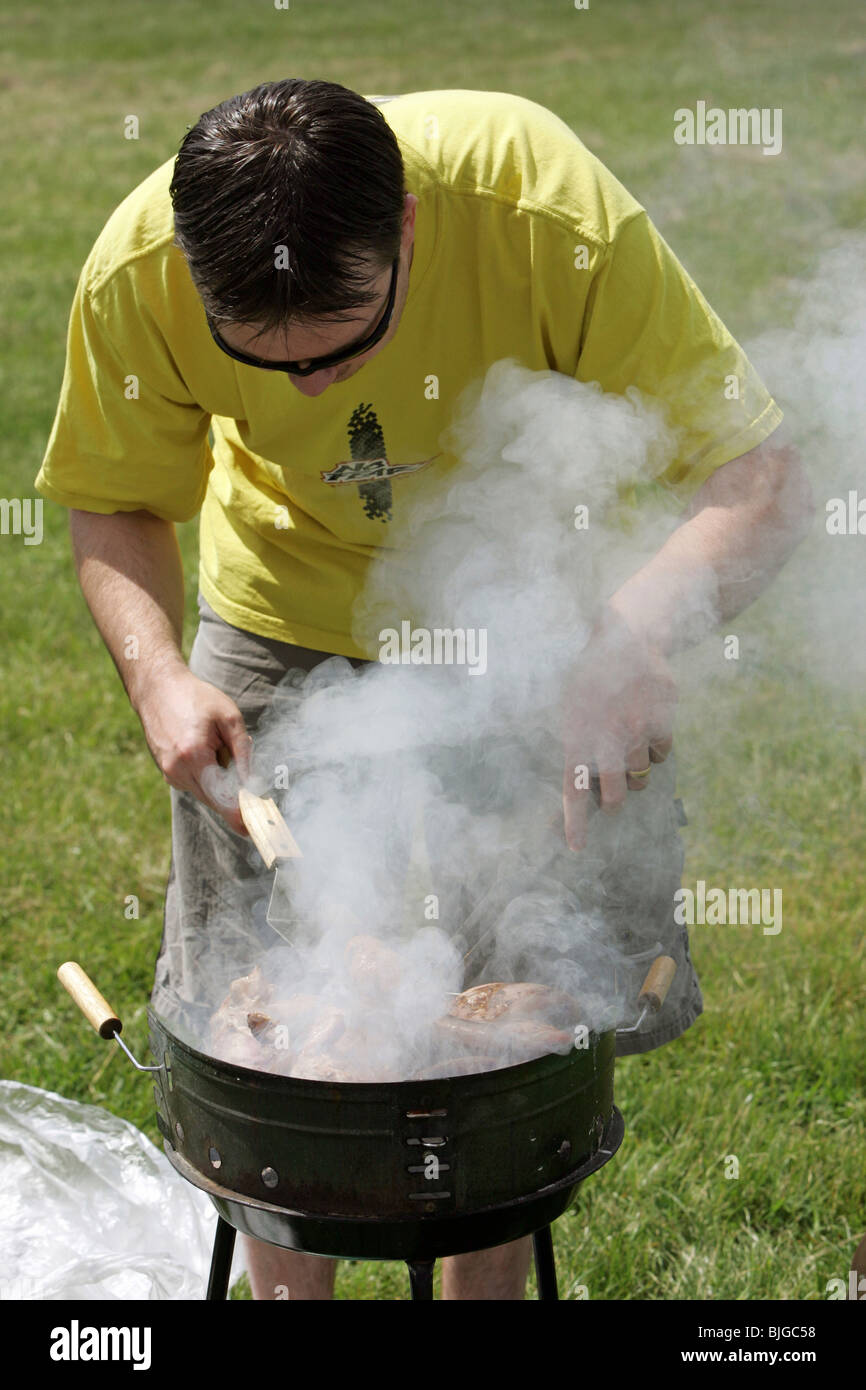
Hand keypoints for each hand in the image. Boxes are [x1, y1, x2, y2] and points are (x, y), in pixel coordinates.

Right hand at [136, 667, 252, 834]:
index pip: (220, 797)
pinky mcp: (167, 773)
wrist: (157, 689)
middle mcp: (178, 770)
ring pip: (205, 792)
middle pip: (213, 799)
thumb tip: (252, 783)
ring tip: (218, 746)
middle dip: (234, 800)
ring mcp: (169, 773)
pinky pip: (195, 783)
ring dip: (220, 782)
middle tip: (252, 800)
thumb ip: (243, 752)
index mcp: (194, 756)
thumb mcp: (229, 718)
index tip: (250, 830)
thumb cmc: (196, 698)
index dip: (237, 815)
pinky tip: (206, 750)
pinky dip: (208, 776)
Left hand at [562, 610, 676, 850]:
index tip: (576, 848)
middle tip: (612, 800)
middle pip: (614, 794)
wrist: (630, 636)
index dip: (575, 822)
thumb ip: (575, 743)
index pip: (573, 789)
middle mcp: (607, 737)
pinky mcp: (662, 720)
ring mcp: (636, 730)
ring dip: (636, 768)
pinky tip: (647, 724)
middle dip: (614, 802)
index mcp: (577, 734)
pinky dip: (656, 747)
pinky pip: (663, 753)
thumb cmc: (594, 676)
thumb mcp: (571, 704)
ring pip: (642, 773)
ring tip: (627, 739)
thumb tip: (580, 785)